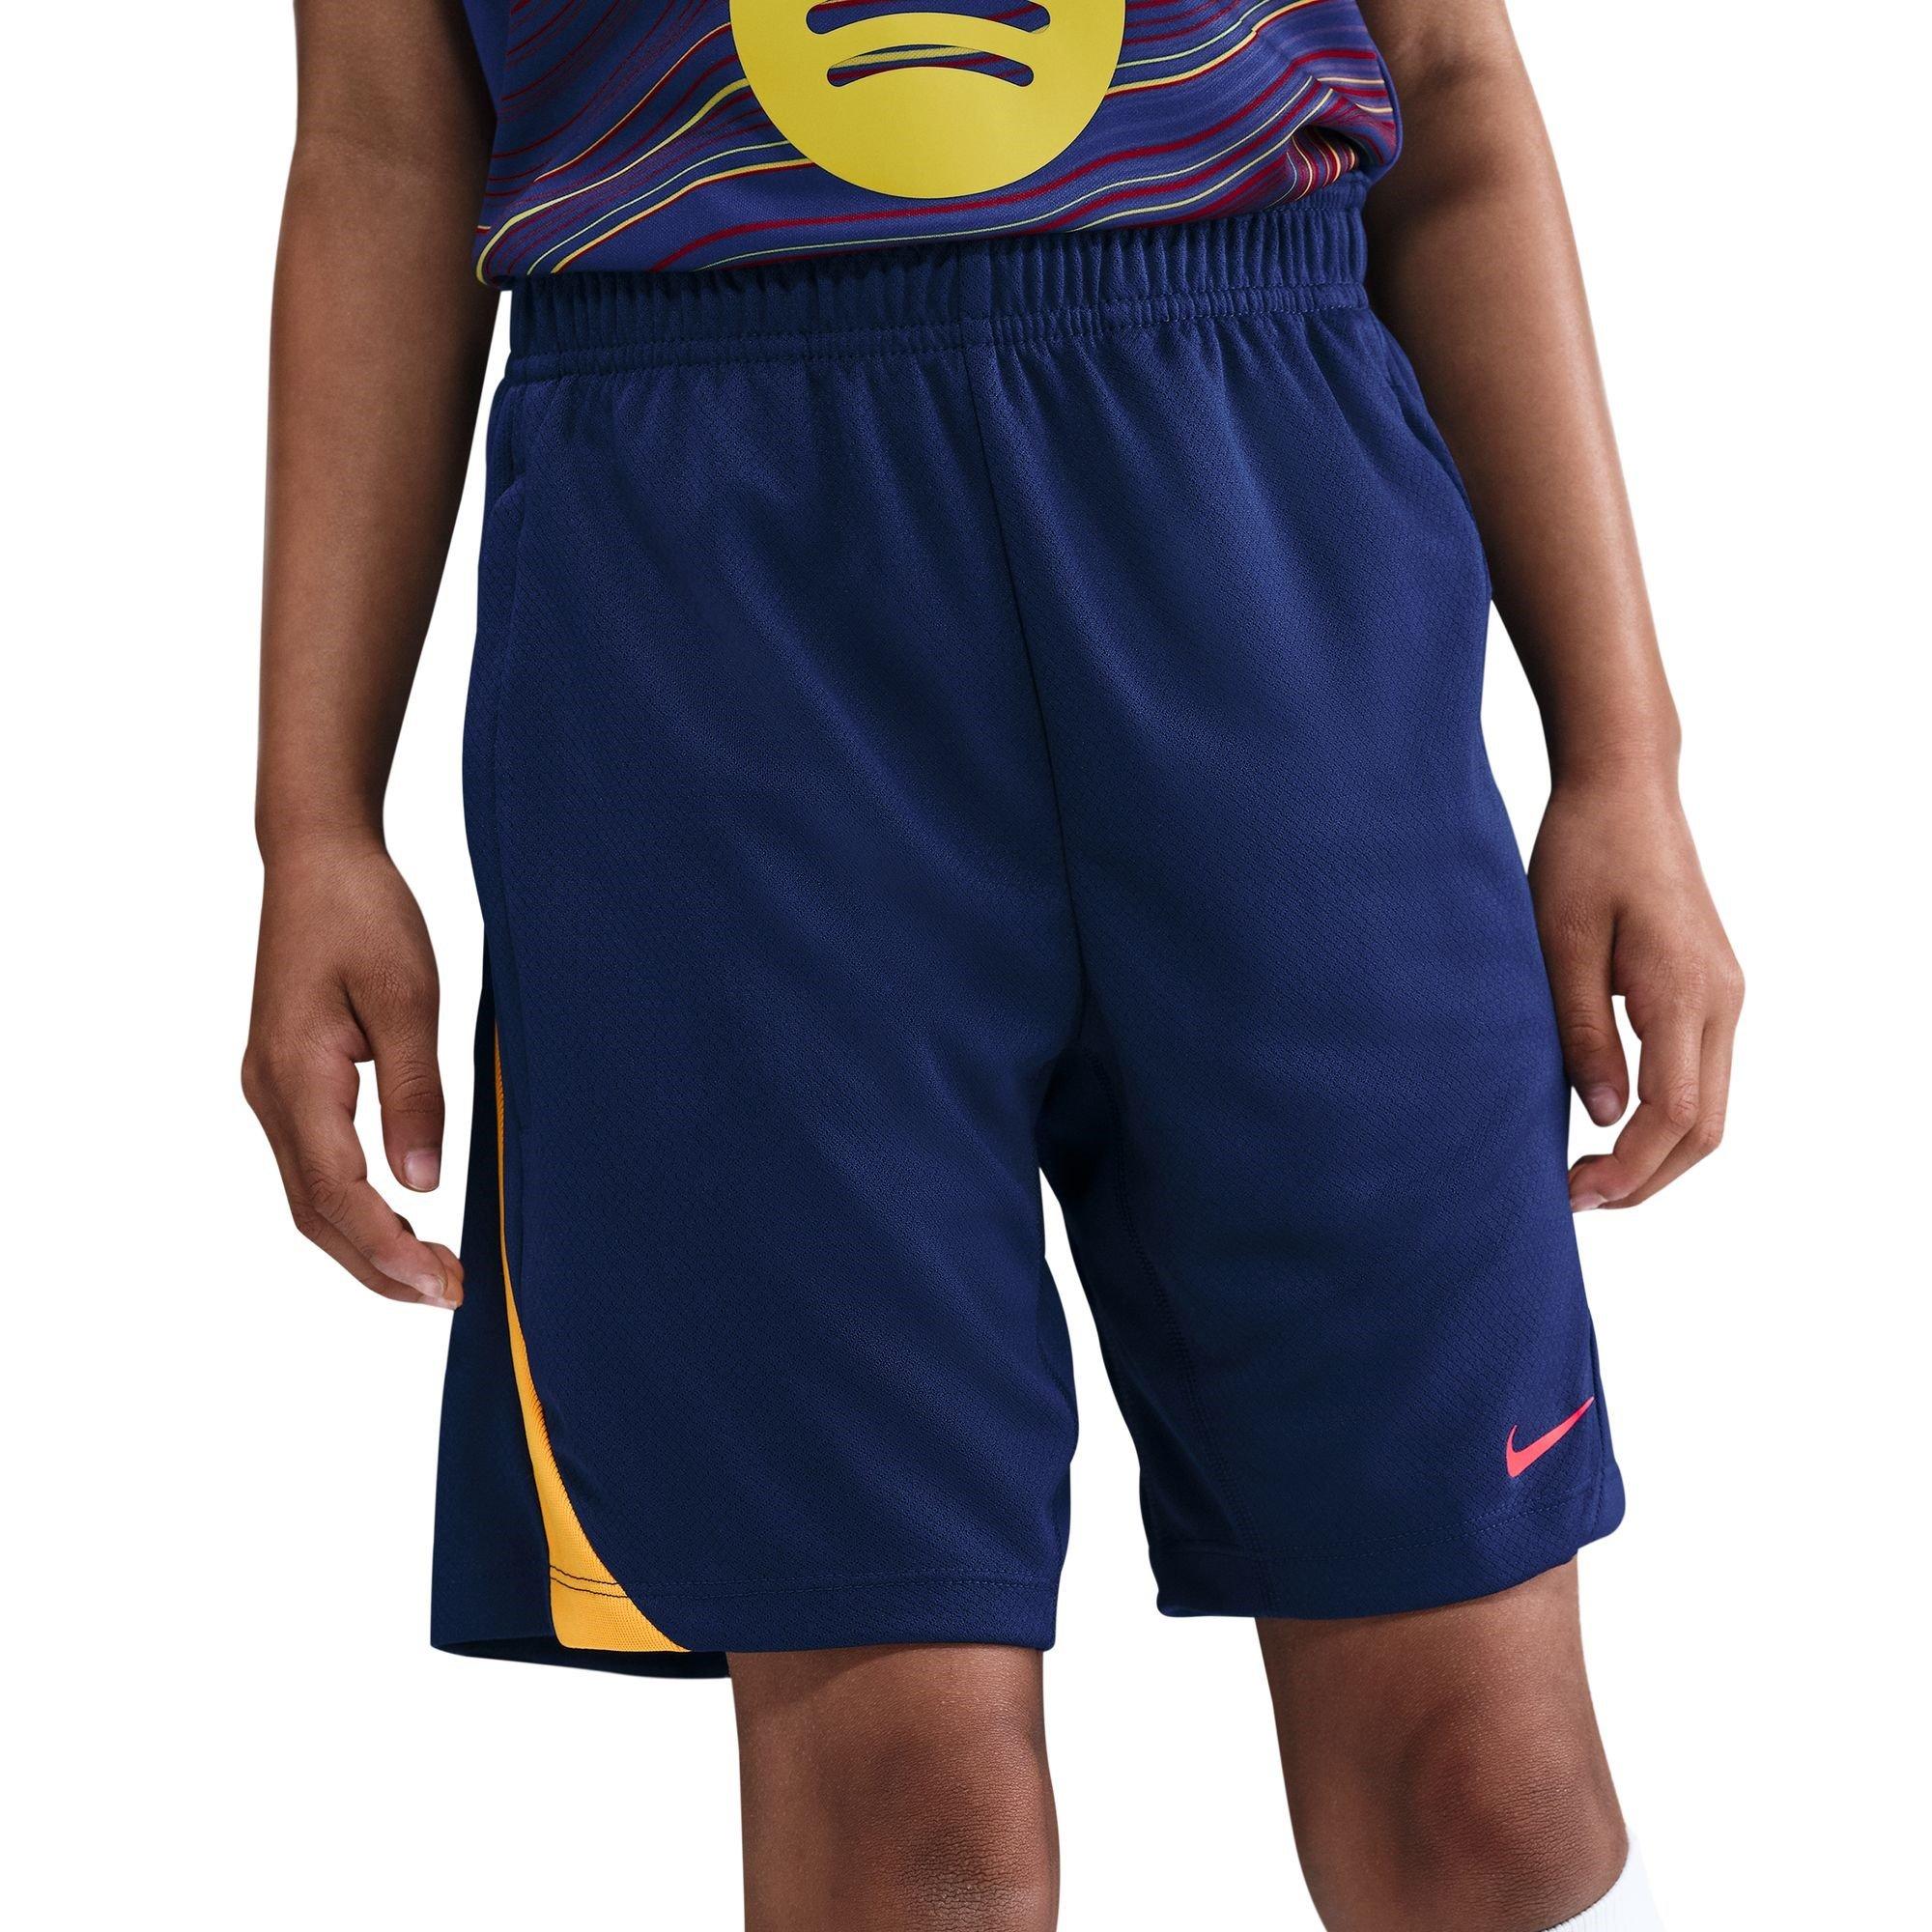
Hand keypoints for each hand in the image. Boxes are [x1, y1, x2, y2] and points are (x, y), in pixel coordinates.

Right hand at [243, 841, 462, 1305]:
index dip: (388, 1248)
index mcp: (296, 1076)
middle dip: (378, 1266)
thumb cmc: (366, 917)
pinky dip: (353, 1211)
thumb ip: (414, 1091)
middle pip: (315, 1213)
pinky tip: (397, 1224)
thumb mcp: (406, 998)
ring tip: (432, 1276)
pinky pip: (313, 1168)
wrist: (319, 861)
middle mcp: (270, 1094)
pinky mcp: (287, 1082)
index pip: (336, 1192)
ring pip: (310, 1197)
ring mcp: (271, 1090)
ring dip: (366, 1246)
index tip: (443, 1282)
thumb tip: (420, 1182)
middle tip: (451, 1295)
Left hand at [1529, 777, 1742, 1210]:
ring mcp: (1724, 995)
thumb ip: (1581, 1031)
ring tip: (1589, 1177)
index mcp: (1684, 992)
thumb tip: (1602, 1116)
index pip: (1674, 1114)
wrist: (1625, 789)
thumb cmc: (1583, 853)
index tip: (1575, 1195)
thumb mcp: (1560, 943)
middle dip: (1645, 1178)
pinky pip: (1701, 1075)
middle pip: (1704, 1127)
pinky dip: (1666, 1118)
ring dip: (1656, 1155)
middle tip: (1576, 1201)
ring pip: (1710, 1107)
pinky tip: (1612, 1128)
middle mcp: (1721, 1001)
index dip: (1628, 1168)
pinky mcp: (1711, 988)